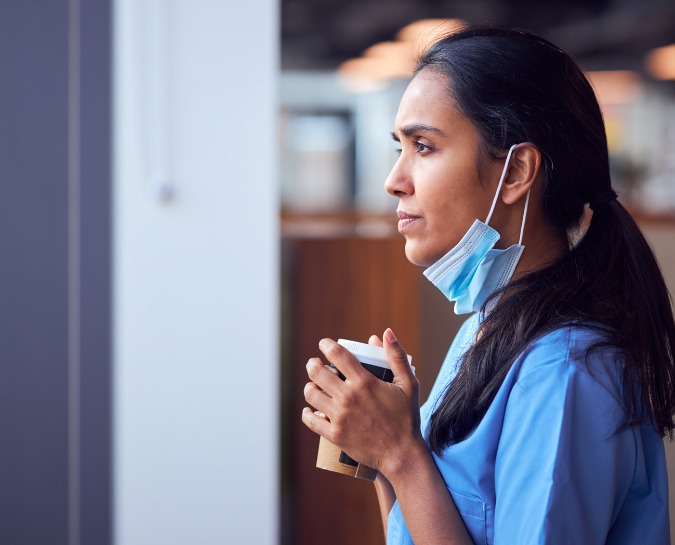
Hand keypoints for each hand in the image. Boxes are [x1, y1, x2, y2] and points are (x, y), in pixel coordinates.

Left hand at [302, 328, 422, 476]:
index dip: (326, 345)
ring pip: (311, 394)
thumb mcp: (408, 383)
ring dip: (310, 386)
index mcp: (364, 382)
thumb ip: (396, 355)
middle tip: (315, 363)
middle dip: (313, 364)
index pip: (337, 355)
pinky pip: (311, 420)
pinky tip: (310, 409)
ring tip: (314, 385)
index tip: (323, 344)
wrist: (402, 454)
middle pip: (317, 372)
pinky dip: (307, 413)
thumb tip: (385, 332)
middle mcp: (348, 397)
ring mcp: (339, 417)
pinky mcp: (334, 435)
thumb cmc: (406, 417)